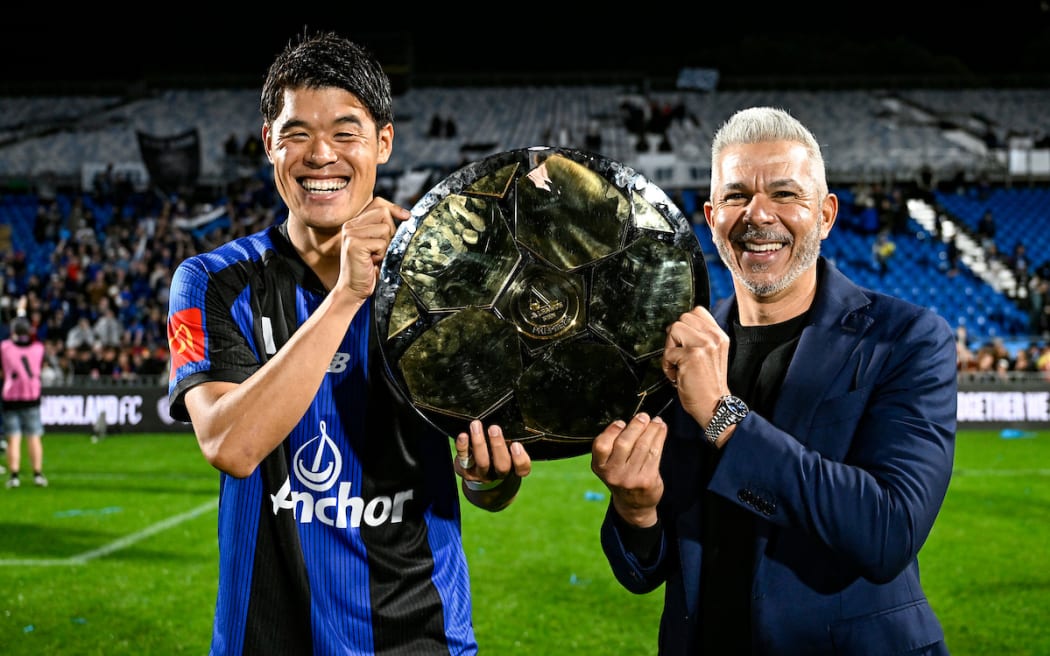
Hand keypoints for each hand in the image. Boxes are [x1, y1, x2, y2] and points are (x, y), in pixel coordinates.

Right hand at [338, 196, 409, 300]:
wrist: (352, 289)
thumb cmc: (367, 269)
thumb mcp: (376, 245)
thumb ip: (383, 230)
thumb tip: (406, 217)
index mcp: (355, 223)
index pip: (378, 204)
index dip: (394, 208)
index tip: (407, 217)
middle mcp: (350, 225)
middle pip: (384, 213)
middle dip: (391, 232)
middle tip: (381, 249)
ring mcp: (351, 233)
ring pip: (385, 229)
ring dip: (386, 246)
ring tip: (375, 256)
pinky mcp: (354, 244)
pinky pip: (381, 243)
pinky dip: (382, 254)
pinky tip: (372, 262)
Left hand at [454, 420, 530, 482]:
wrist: (479, 480)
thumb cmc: (497, 457)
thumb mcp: (507, 452)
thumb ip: (511, 440)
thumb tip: (508, 419)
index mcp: (513, 469)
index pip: (523, 469)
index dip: (520, 459)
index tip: (516, 444)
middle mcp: (498, 474)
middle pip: (502, 466)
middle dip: (498, 446)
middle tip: (494, 428)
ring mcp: (481, 474)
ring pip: (482, 462)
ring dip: (479, 442)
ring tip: (476, 425)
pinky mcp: (466, 470)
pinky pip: (464, 458)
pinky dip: (463, 446)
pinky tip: (463, 435)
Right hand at [590, 413, 665, 527]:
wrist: (633, 504)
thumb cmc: (621, 475)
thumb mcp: (608, 464)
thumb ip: (613, 445)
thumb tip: (631, 418)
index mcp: (599, 466)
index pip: (601, 445)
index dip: (611, 431)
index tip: (621, 422)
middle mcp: (613, 473)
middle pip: (624, 444)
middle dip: (635, 427)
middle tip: (643, 416)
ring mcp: (630, 478)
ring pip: (642, 447)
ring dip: (651, 430)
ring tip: (656, 421)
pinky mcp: (647, 480)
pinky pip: (655, 453)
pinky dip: (659, 438)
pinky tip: (661, 430)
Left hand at [662, 306, 729, 426]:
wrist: (715, 406)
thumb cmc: (708, 384)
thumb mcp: (712, 354)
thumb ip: (701, 337)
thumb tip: (679, 326)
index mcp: (719, 335)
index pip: (697, 311)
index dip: (685, 326)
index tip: (684, 343)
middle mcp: (714, 337)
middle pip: (682, 319)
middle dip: (675, 337)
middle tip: (680, 356)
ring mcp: (704, 345)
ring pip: (674, 329)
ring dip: (670, 348)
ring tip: (678, 364)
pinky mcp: (692, 355)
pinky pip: (668, 352)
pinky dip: (667, 366)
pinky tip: (677, 375)